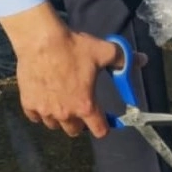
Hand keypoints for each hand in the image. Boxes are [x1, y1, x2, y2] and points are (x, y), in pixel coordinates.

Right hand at [0, 2, 116, 136]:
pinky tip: (44, 99)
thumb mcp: (104, 52)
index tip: (103, 122)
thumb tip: (143, 59)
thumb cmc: (73, 47)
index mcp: (86, 105)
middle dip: (80, 122)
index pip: (99, 130)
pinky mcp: (28, 103)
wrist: (40, 40)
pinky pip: (35, 117)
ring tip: (61, 102)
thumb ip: (124, 59)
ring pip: (54, 125)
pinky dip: (40, 112)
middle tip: (80, 107)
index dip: (104, 127)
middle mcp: (65, 113)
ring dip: (60, 118)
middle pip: (75, 131)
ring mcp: (45, 110)